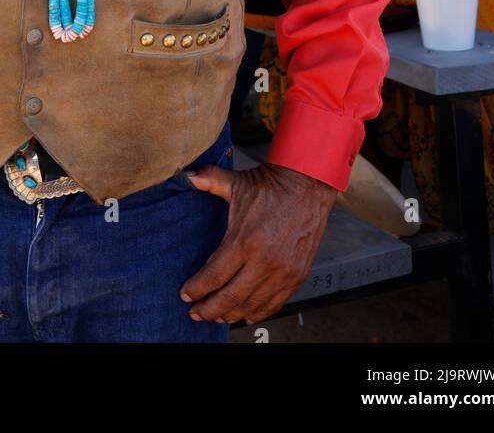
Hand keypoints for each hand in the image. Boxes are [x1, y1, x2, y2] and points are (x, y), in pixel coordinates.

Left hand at [180, 161, 336, 323]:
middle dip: (209, 309)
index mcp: (245, 240)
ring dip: (231, 314)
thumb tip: (188, 176)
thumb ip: (210, 180)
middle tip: (195, 313)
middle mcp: (265, 261)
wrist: (308, 184)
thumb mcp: (237, 182)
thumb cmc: (271, 185)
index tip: (185, 294)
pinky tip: (245, 315)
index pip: (214, 275)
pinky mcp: (297, 276)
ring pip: (251, 305)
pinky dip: (258, 313)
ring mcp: (283, 272)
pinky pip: (274, 304)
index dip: (197, 288)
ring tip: (216, 315)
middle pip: (231, 297)